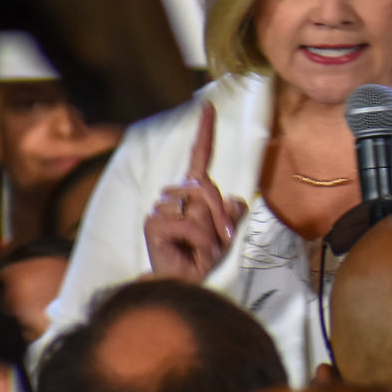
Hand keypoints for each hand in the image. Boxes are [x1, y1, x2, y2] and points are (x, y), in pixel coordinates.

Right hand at [142, 103, 247, 282]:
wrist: (183, 284)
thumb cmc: (201, 260)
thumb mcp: (225, 235)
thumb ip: (231, 215)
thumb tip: (237, 198)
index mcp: (191, 196)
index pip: (198, 159)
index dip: (205, 134)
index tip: (209, 107)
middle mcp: (174, 197)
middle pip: (206, 187)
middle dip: (220, 212)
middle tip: (225, 237)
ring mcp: (161, 209)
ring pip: (199, 207)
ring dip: (210, 232)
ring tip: (203, 249)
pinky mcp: (154, 223)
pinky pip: (189, 224)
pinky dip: (200, 240)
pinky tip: (194, 252)